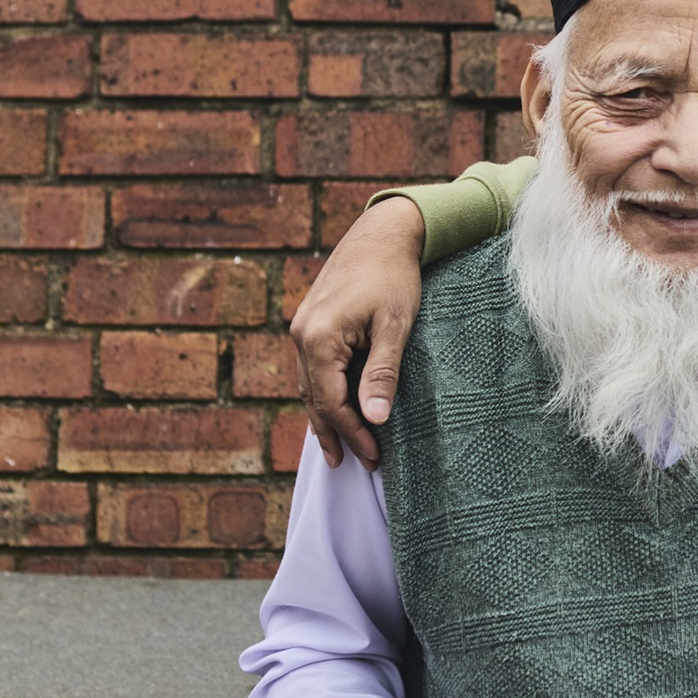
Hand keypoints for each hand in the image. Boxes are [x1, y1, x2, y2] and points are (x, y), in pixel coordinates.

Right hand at [290, 197, 425, 469]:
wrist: (383, 233)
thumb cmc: (395, 277)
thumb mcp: (395, 327)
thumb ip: (382, 373)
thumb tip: (375, 419)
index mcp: (319, 338)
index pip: (332, 401)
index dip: (353, 433)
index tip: (375, 457)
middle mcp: (302, 335)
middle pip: (315, 398)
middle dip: (335, 433)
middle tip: (353, 465)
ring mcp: (302, 328)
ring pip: (309, 385)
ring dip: (325, 417)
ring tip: (338, 449)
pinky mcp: (311, 322)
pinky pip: (312, 368)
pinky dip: (323, 392)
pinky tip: (333, 407)